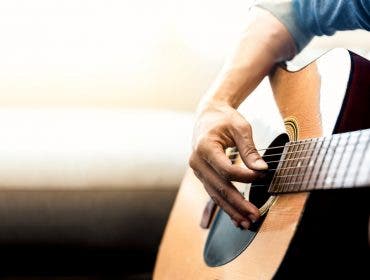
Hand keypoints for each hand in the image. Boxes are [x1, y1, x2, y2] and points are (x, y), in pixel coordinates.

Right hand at [189, 101, 267, 228]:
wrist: (208, 116)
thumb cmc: (224, 119)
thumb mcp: (240, 127)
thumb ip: (250, 150)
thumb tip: (262, 170)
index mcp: (204, 147)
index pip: (226, 169)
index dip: (246, 176)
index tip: (264, 175)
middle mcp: (197, 161)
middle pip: (219, 187)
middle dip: (238, 203)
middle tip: (255, 216)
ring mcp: (198, 171)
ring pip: (215, 195)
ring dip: (231, 210)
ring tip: (246, 223)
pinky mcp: (202, 176)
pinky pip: (214, 193)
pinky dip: (226, 206)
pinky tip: (236, 217)